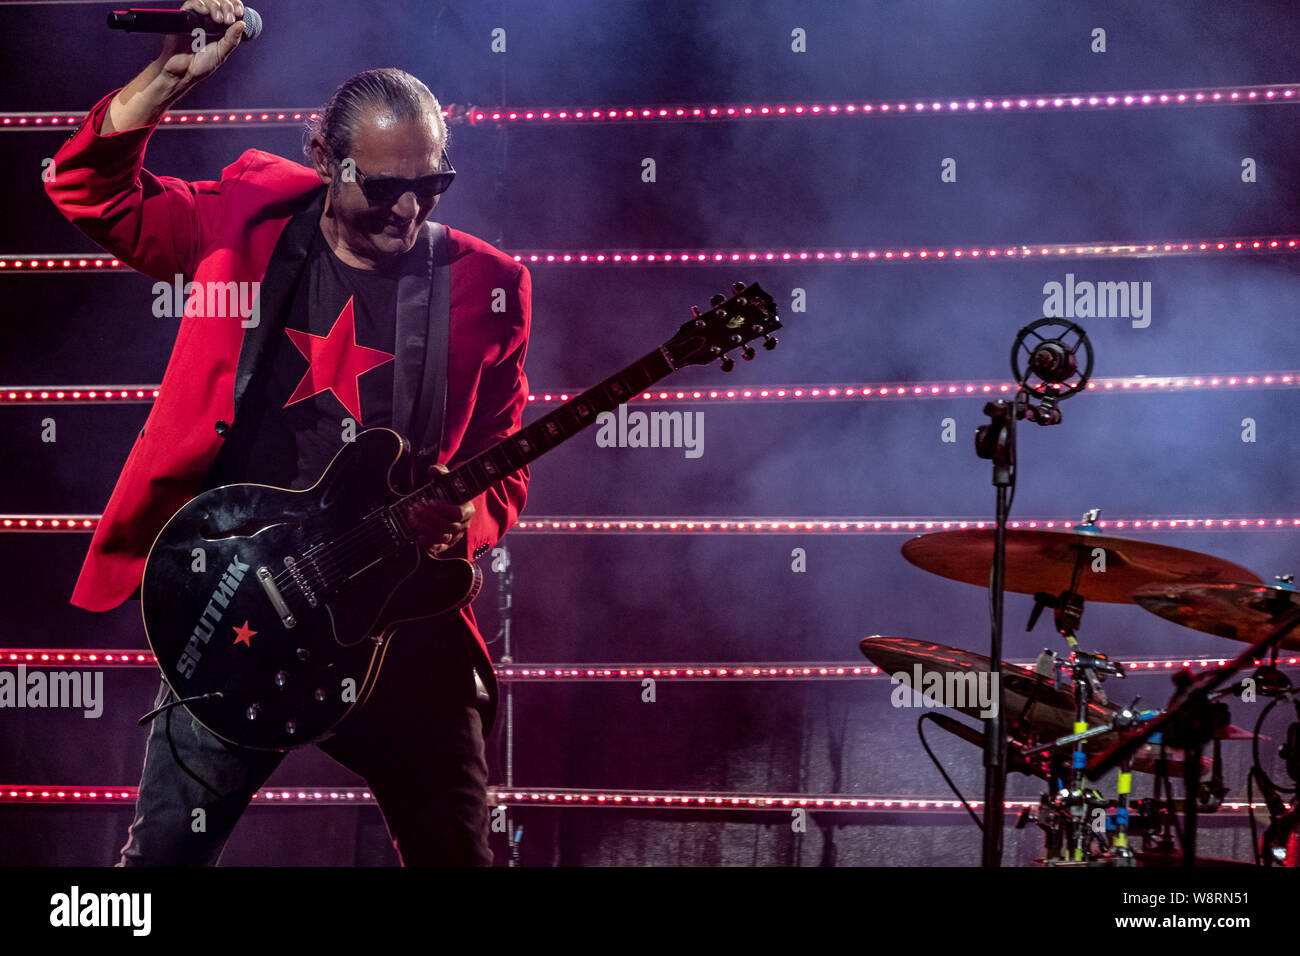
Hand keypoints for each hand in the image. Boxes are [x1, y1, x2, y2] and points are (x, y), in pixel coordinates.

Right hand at [103, 0, 246, 132]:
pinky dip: (199, 5)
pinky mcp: (184, 18)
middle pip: (220, 2)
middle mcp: (209, 21)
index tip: (240, 12)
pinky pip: (191, 5)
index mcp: (221, 28)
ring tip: (218, 19)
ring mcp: (196, 18)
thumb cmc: (200, 65)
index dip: (235, 6)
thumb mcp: (221, 53)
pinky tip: (205, 12)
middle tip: (228, 19)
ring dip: (215, 6)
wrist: (182, 72)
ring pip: (207, 1)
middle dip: (227, 6)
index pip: (230, 10)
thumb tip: (242, 24)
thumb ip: (231, 39)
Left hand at [411, 464, 474, 556]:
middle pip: (447, 525)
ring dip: (426, 528)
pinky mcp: (445, 545)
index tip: (429, 501)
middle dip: (428, 517)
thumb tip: (433, 470)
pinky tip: (419, 536)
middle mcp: (463, 525)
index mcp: (467, 509)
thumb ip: (441, 472)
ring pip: (442, 537)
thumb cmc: (448, 491)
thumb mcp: (446, 480)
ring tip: (413, 519)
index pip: (458, 513)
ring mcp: (455, 536)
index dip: (442, 509)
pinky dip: (428, 544)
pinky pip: (439, 549)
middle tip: (415, 508)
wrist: (447, 503)